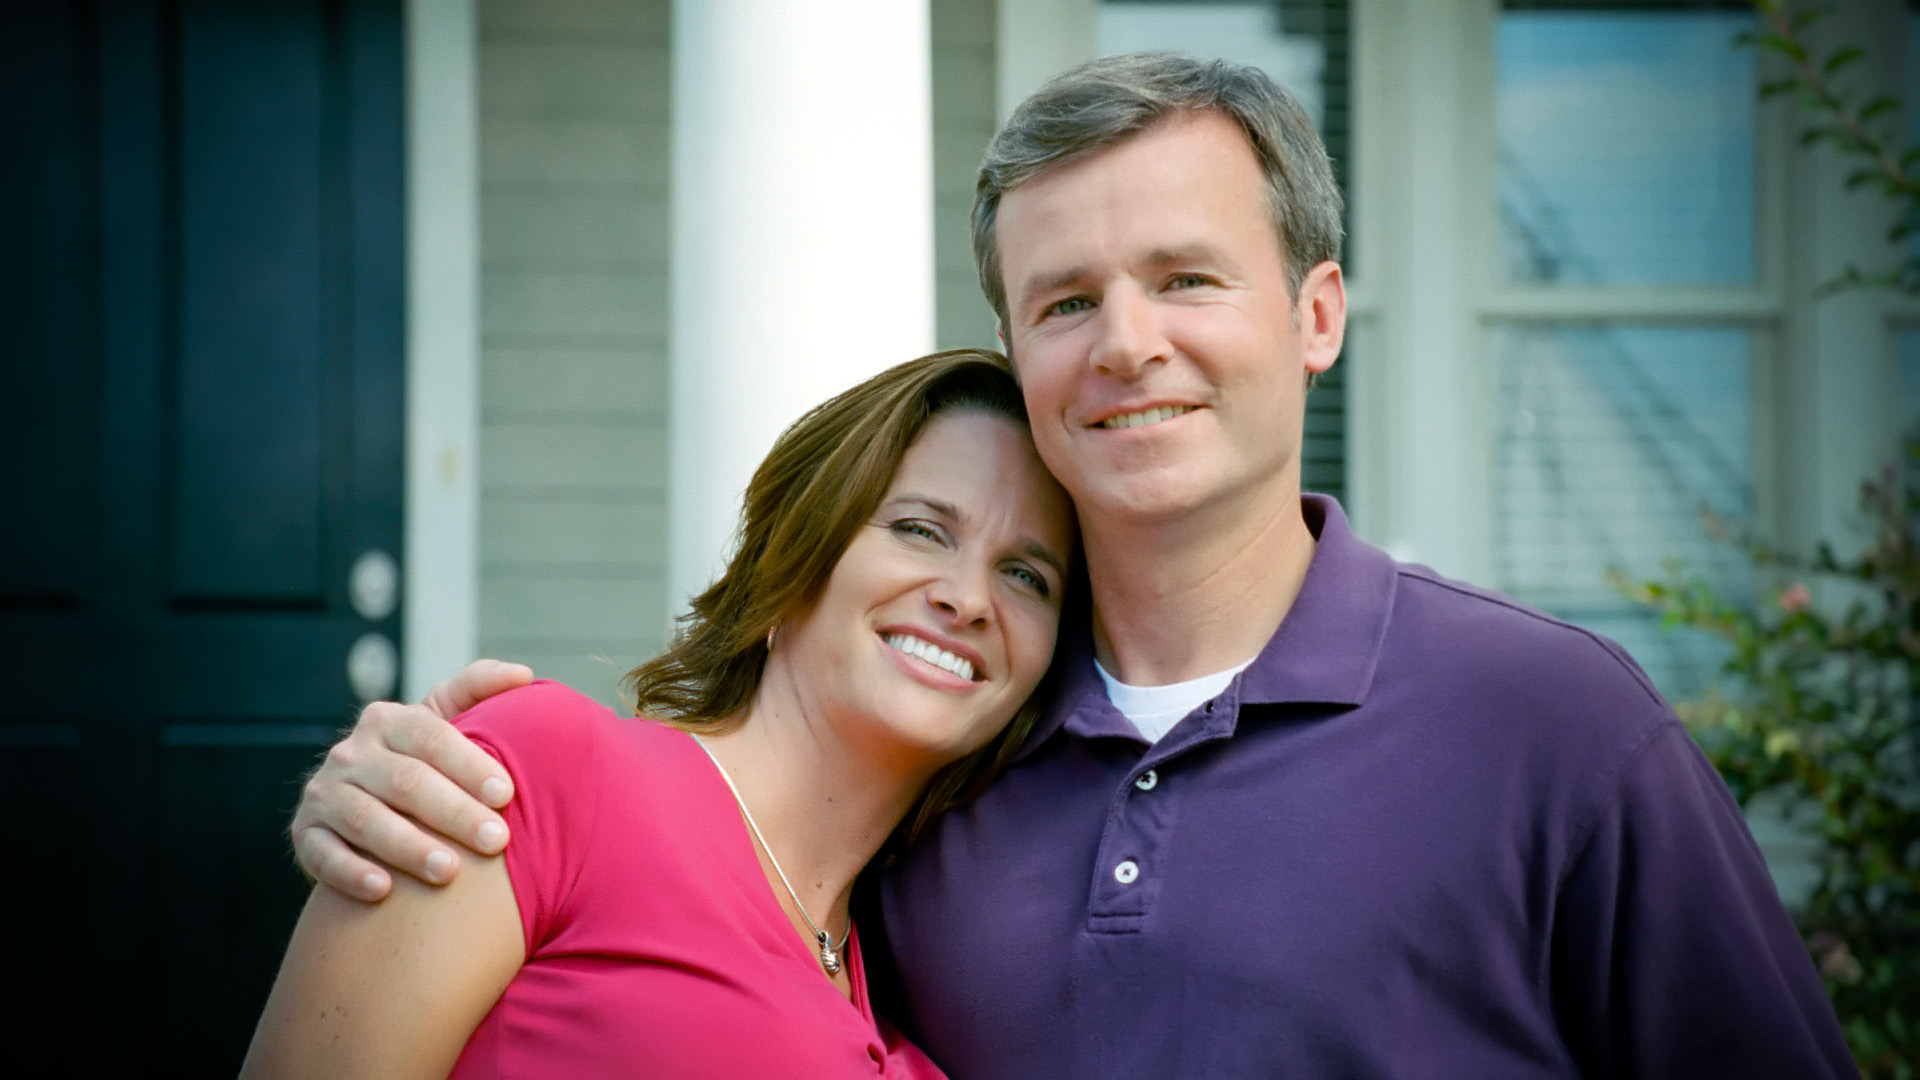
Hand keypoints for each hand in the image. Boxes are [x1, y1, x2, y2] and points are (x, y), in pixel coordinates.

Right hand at [291, 659, 533, 899]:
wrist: (368, 804)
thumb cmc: (426, 762)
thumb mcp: (446, 719)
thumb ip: (479, 690)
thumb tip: (523, 674)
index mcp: (389, 720)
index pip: (431, 737)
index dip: (470, 765)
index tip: (507, 794)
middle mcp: (351, 752)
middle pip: (405, 781)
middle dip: (454, 812)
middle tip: (495, 841)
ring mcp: (324, 793)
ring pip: (366, 819)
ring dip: (408, 846)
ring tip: (449, 871)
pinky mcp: (305, 833)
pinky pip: (323, 853)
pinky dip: (351, 872)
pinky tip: (383, 890)